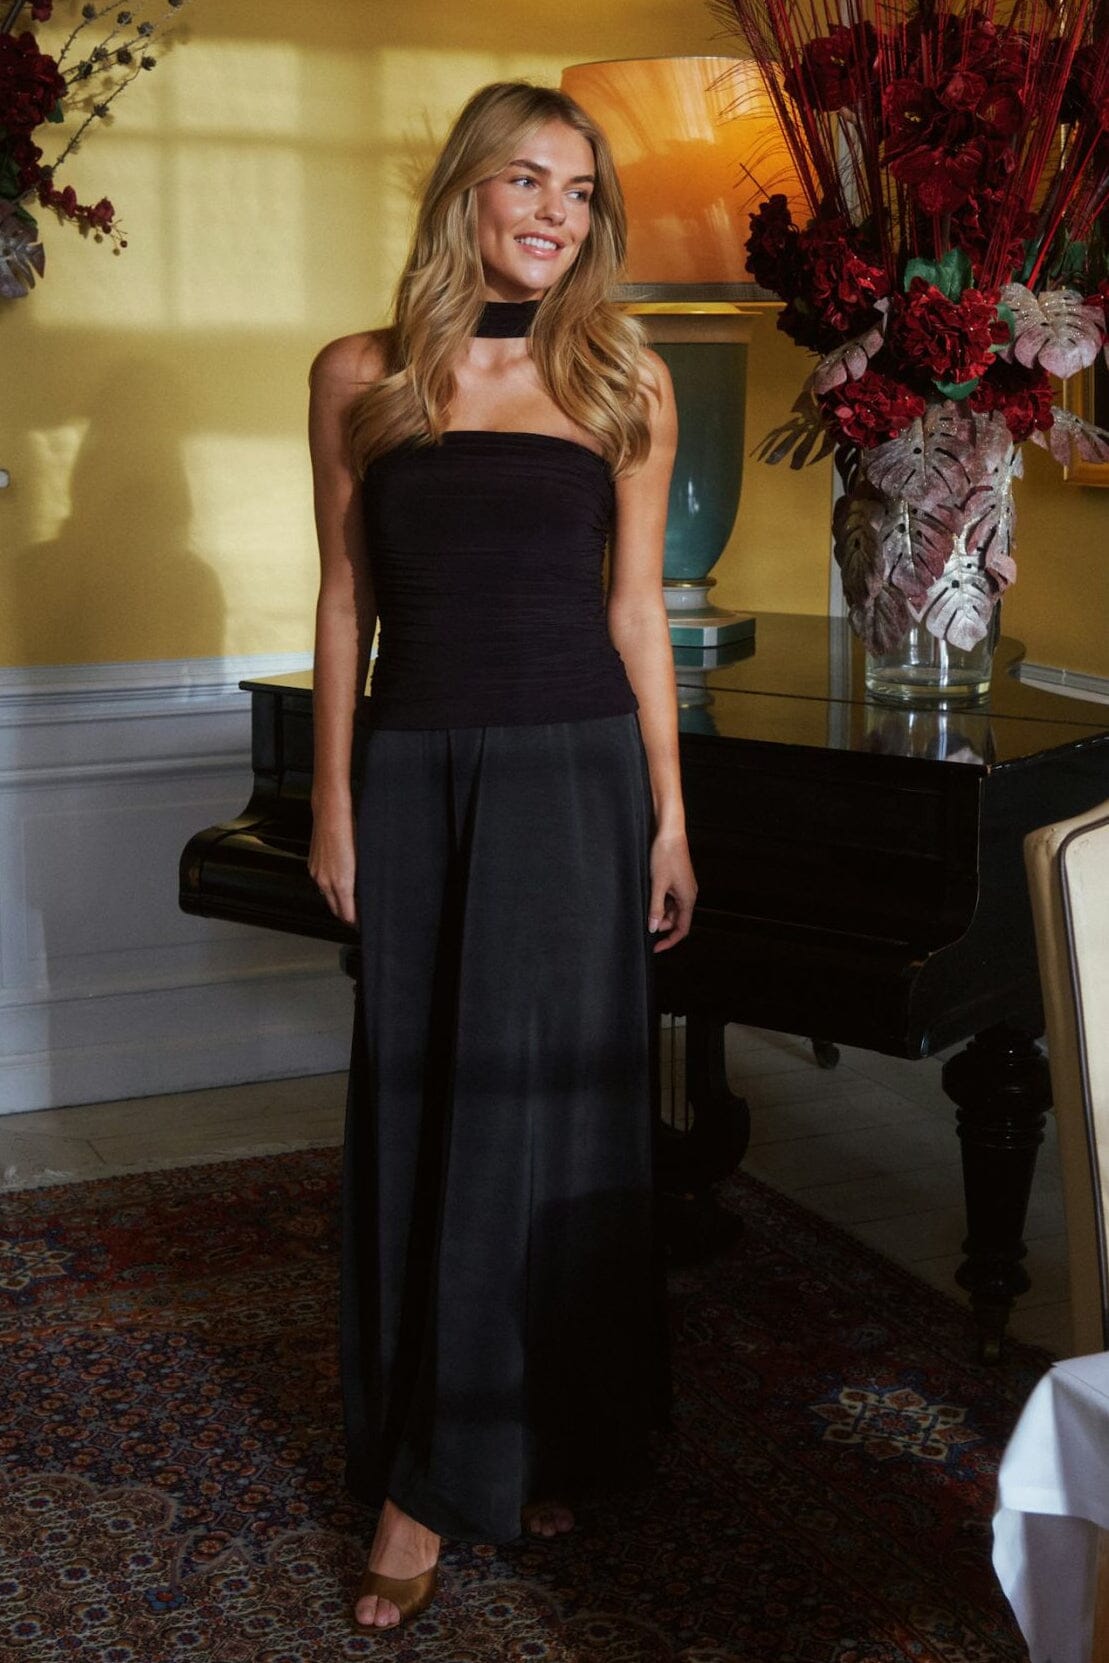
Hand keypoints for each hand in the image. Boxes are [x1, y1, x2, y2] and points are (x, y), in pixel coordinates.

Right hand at [308, 802, 357, 926]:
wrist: (331, 813)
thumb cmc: (351, 831)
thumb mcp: (363, 858)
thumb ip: (363, 879)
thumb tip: (367, 892)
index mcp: (341, 882)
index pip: (347, 914)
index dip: (355, 922)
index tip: (363, 925)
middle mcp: (325, 881)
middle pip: (335, 909)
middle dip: (346, 917)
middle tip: (358, 920)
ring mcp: (317, 874)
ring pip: (327, 897)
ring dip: (338, 903)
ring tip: (350, 905)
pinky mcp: (312, 866)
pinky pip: (321, 885)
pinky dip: (330, 890)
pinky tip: (338, 886)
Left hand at [647, 831, 695, 952]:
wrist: (670, 833)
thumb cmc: (665, 856)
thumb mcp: (657, 885)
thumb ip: (655, 908)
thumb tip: (653, 928)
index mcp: (688, 898)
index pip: (682, 929)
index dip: (669, 941)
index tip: (655, 947)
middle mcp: (689, 894)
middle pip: (676, 920)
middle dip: (661, 924)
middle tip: (644, 920)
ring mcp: (684, 888)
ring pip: (672, 909)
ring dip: (659, 912)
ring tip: (645, 906)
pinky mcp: (678, 881)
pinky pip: (670, 898)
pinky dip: (660, 902)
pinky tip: (649, 896)